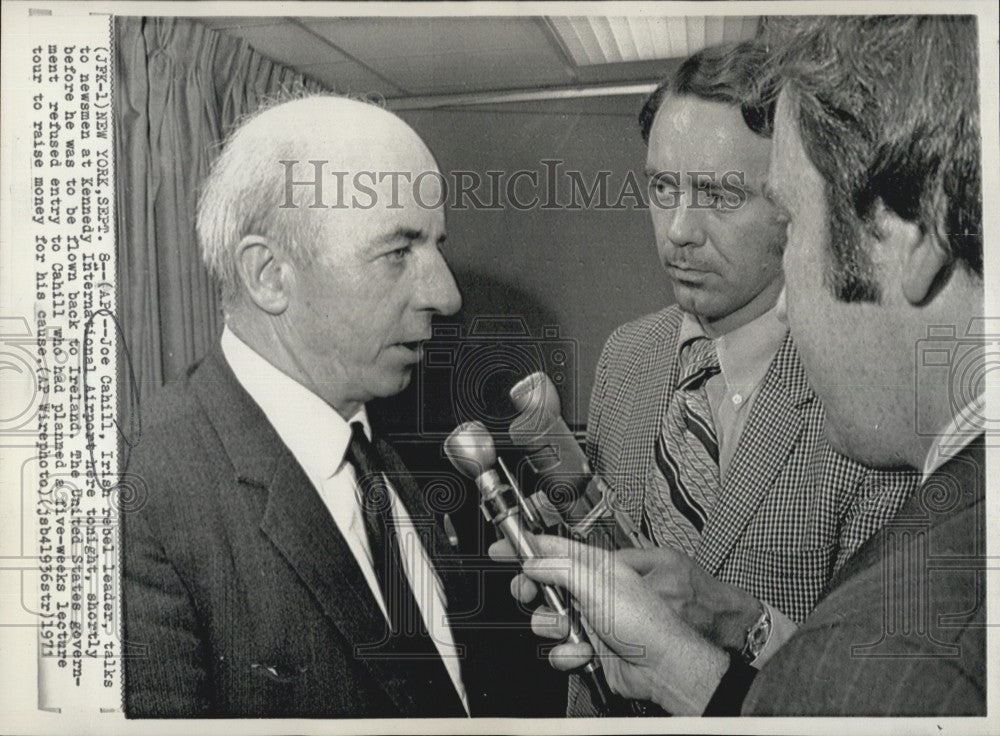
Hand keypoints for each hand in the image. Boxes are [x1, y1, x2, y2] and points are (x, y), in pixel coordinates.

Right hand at [504, 540, 761, 651]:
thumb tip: (533, 562)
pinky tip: (585, 652)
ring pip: (545, 620)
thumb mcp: (598, 584)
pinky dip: (567, 653)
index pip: (552, 549)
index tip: (501, 547)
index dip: (525, 546)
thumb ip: (560, 569)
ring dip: (554, 627)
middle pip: (542, 584)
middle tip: (528, 593)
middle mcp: (588, 591)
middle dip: (533, 592)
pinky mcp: (584, 647)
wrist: (660, 666)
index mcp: (594, 567)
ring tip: (571, 629)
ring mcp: (585, 620)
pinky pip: (557, 650)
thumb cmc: (646, 622)